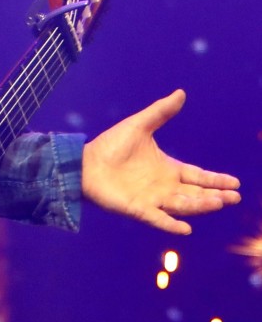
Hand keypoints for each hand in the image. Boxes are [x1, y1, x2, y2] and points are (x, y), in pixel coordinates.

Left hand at [82, 89, 239, 235]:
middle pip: (195, 194)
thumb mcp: (140, 125)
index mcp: (168, 169)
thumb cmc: (111, 146)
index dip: (216, 180)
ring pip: (181, 206)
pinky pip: (156, 219)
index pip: (197, 177)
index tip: (235, 183)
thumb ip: (161, 112)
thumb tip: (180, 93)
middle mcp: (164, 187)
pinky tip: (185, 229)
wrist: (85, 162)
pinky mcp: (137, 209)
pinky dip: (170, 224)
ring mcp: (152, 200)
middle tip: (234, 198)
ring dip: (199, 206)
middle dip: (215, 196)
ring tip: (217, 203)